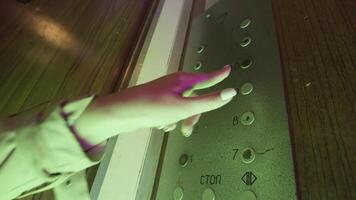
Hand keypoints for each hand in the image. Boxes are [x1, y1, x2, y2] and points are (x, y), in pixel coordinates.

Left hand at [75, 65, 236, 144]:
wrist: (123, 113)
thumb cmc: (155, 108)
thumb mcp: (185, 107)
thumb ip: (209, 102)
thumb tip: (232, 92)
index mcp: (183, 81)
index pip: (207, 78)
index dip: (219, 76)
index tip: (228, 69)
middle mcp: (175, 84)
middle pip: (195, 98)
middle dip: (193, 114)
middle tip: (187, 129)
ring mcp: (165, 92)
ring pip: (183, 107)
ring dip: (180, 119)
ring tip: (169, 128)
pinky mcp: (157, 102)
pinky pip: (171, 111)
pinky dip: (170, 119)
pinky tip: (161, 126)